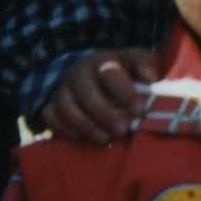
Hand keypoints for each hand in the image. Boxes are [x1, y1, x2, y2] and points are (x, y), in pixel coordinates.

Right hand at [39, 47, 156, 142]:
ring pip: (66, 105)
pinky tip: (81, 138)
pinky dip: (64, 127)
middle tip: (123, 130)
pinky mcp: (52, 104)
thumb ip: (147, 65)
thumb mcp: (138, 63)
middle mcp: (80, 72)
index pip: (110, 73)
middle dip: (105, 113)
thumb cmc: (124, 73)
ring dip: (85, 124)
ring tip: (105, 139)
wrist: (95, 76)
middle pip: (86, 92)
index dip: (124, 91)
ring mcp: (64, 88)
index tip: (140, 110)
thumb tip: (151, 77)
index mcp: (103, 61)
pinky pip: (50, 115)